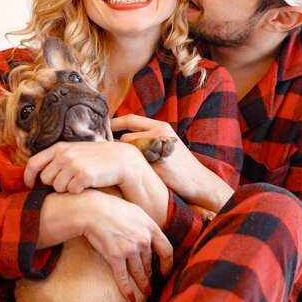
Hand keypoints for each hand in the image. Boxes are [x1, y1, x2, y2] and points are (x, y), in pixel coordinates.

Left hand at [24, 140, 135, 191]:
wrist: (122, 160)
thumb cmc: (97, 158)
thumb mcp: (76, 152)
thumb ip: (58, 158)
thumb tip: (39, 173)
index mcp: (60, 147)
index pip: (33, 163)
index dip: (28, 177)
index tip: (30, 186)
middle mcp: (65, 154)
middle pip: (45, 179)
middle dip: (54, 184)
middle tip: (67, 183)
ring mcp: (74, 164)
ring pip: (58, 187)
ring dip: (66, 189)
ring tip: (79, 182)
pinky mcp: (84, 175)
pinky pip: (72, 191)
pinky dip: (78, 191)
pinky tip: (88, 185)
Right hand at [83, 190, 172, 299]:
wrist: (93, 210)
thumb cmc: (112, 207)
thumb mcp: (135, 211)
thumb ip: (144, 224)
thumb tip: (148, 234)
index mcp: (150, 227)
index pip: (166, 249)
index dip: (168, 263)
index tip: (165, 270)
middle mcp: (143, 240)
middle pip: (150, 262)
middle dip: (150, 274)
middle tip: (150, 282)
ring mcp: (130, 249)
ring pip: (139, 272)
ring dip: (143, 284)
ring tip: (146, 292)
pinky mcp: (116, 257)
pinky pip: (123, 277)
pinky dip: (127, 289)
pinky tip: (130, 297)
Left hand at [112, 114, 233, 212]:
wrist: (199, 182)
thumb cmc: (181, 167)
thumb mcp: (167, 145)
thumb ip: (150, 139)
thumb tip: (124, 141)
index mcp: (160, 126)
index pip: (130, 119)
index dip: (114, 123)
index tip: (102, 128)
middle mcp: (158, 133)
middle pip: (125, 137)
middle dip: (114, 146)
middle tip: (105, 155)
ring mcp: (157, 147)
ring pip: (128, 151)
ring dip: (121, 160)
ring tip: (117, 168)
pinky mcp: (156, 164)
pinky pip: (133, 166)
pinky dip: (127, 170)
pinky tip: (124, 178)